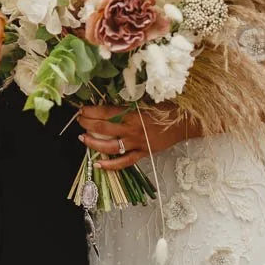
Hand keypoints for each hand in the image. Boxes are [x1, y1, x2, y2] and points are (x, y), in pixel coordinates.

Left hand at [77, 104, 195, 171]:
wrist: (185, 122)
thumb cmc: (168, 107)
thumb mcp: (148, 99)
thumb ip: (130, 101)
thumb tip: (110, 99)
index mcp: (133, 112)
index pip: (106, 112)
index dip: (91, 111)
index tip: (81, 109)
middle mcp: (132, 129)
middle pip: (103, 128)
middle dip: (87, 124)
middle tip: (78, 120)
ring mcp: (136, 143)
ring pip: (109, 146)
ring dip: (93, 143)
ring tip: (82, 138)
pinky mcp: (142, 154)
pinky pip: (124, 162)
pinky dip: (111, 165)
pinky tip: (98, 165)